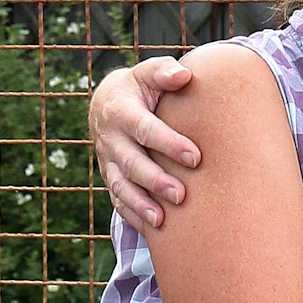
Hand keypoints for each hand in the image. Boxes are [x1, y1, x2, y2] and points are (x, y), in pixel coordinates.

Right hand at [91, 58, 202, 229]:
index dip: (169, 144)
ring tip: (163, 220)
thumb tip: (185, 74)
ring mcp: (107, 161)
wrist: (106, 103)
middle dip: (156, 180)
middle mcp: (110, 139)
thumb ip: (164, 72)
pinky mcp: (110, 177)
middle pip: (132, 163)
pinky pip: (118, 200)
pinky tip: (153, 230)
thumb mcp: (147, 73)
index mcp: (121, 111)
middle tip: (182, 195)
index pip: (145, 129)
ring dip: (141, 204)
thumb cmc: (139, 87)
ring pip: (121, 186)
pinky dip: (133, 215)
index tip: (196, 157)